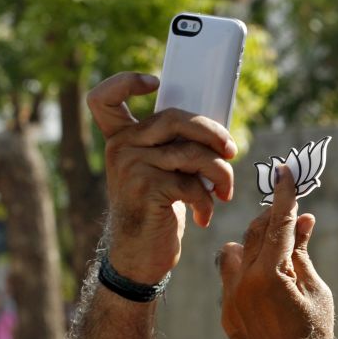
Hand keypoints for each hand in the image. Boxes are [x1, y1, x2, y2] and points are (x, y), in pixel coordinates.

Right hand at [87, 72, 236, 283]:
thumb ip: (175, 146)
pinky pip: (193, 183)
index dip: (126, 81)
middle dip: (213, 133)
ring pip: (192, 153)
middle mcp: (120, 147)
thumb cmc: (158, 210)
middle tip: (232, 151)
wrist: (140, 256)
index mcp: (121, 139)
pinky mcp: (146, 188)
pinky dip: (208, 201)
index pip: (105, 98)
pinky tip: (205, 215)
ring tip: (225, 192)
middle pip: (175, 119)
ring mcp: (131, 166)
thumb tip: (220, 132)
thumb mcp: (162, 172)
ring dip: (220, 173)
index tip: (155, 82)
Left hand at [218, 165, 337, 338]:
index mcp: (270, 275)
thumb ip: (302, 253)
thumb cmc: (316, 335)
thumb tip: (303, 220)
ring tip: (277, 255)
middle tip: (291, 214)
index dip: (284, 195)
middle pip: (254, 233)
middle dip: (273, 220)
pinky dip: (246, 270)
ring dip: (253, 245)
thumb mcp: (315, 289)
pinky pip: (230, 278)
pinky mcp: (226, 314)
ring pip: (233, 252)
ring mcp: (230, 301)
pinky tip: (266, 281)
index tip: (285, 171)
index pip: (278, 224)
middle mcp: (243, 284)